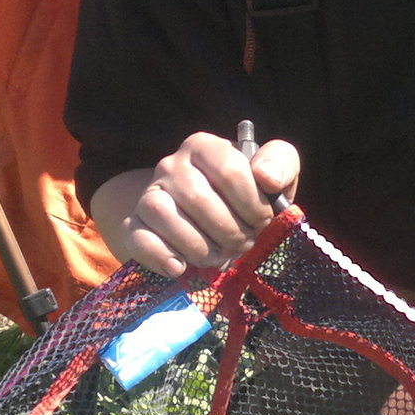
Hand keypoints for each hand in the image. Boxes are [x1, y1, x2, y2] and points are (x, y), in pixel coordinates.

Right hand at [93, 134, 298, 279]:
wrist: (204, 221)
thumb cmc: (244, 197)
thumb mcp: (272, 175)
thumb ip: (280, 163)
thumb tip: (267, 178)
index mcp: (205, 147)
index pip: (230, 170)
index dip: (253, 204)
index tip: (262, 221)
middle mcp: (171, 165)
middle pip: (199, 198)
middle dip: (230, 231)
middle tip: (242, 243)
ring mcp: (149, 194)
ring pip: (164, 215)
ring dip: (199, 247)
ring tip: (217, 256)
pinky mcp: (133, 224)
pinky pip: (139, 238)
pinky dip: (162, 257)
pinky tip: (181, 267)